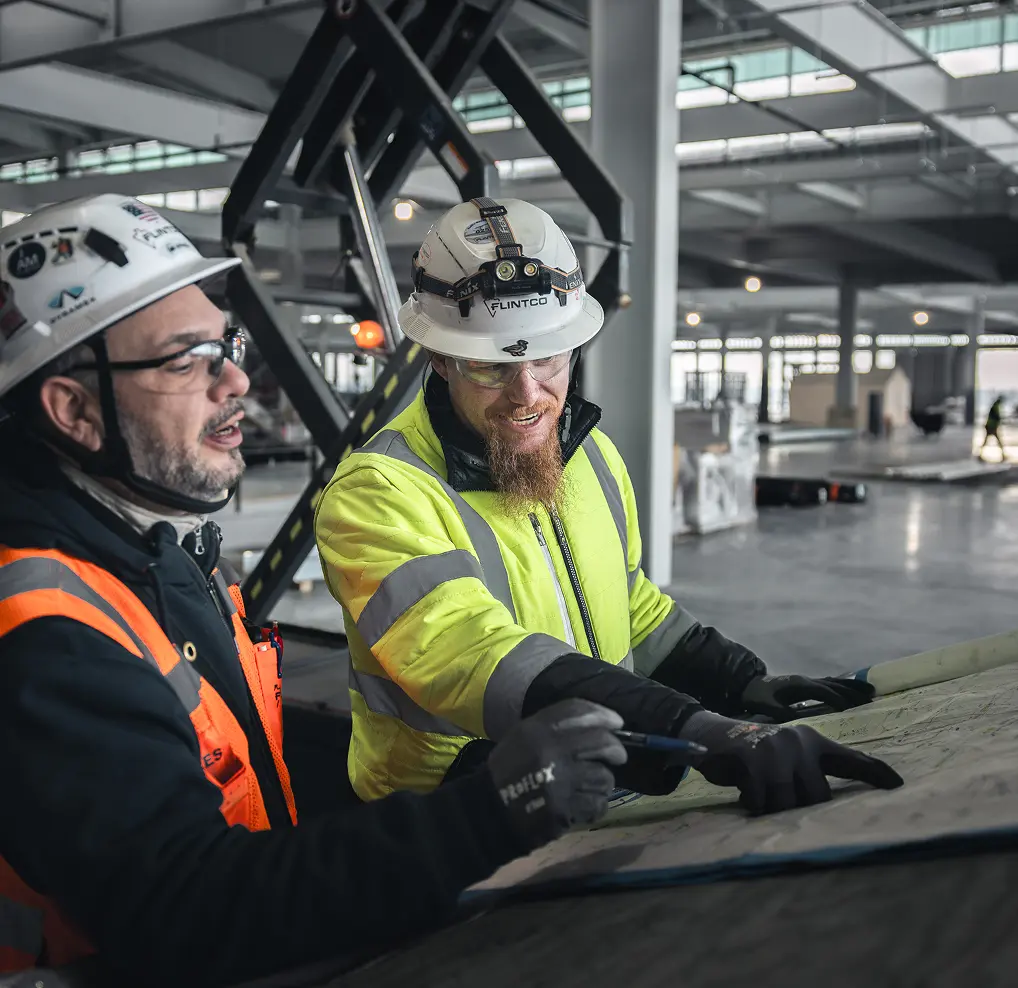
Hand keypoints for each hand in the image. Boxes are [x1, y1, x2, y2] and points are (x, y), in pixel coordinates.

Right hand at [487, 700, 627, 850]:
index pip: (578, 711)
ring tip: (590, 785)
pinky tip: (584, 805)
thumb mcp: (523, 736)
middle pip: (601, 742)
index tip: (617, 722)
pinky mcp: (564, 809)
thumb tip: (598, 724)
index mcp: (537, 729)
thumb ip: (555, 726)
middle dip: (616, 749)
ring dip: (602, 781)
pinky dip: (596, 804)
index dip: (603, 714)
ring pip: (603, 777)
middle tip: (619, 756)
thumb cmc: (509, 771)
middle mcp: (550, 750)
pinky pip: (597, 803)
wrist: (488, 811)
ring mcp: (559, 781)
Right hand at [679, 711, 902, 814]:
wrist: (712, 735)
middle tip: (780, 802)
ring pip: (789, 802)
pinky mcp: (752, 758)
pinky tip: (746, 794)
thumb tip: (832, 811)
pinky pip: (762, 801)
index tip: (899, 785)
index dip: (875, 772)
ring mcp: (776, 748)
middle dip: (800, 807)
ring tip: (761, 799)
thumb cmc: (755, 755)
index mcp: (813, 742)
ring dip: (774, 809)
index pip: (852, 758)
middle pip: (818, 796)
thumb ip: (809, 775)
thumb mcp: (787, 757)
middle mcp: (800, 742)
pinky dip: (754, 805)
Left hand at [738, 674, 873, 722]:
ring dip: (851, 687)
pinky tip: (852, 692)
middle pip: (833, 684)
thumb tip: (795, 718)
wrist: (747, 685)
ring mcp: (806, 682)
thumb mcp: (765, 706)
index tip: (849, 706)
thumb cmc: (755, 696)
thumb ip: (780, 711)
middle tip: (871, 696)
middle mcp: (805, 681)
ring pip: (833, 683)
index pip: (821, 691)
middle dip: (851, 690)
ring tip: (870, 691)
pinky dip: (843, 687)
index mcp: (798, 685)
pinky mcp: (806, 686)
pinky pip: (829, 685)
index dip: (834, 697)